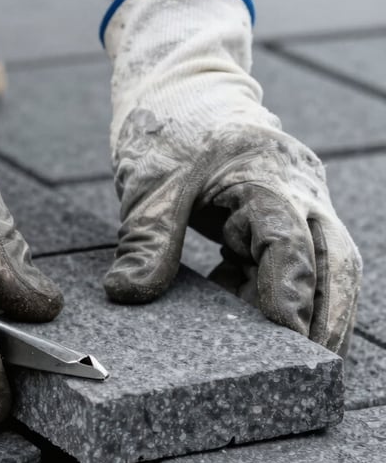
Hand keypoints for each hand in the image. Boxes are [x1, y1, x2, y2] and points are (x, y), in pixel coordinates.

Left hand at [102, 0, 361, 353]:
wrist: (185, 94)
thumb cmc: (169, 133)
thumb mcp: (149, 186)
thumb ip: (144, 240)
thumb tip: (128, 294)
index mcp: (264, 174)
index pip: (289, 240)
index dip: (289, 289)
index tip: (286, 334)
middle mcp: (296, 191)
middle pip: (334, 258)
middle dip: (330, 314)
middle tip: (317, 367)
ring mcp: (299, 204)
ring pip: (327, 265)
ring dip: (318, 312)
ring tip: (298, 363)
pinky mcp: (285, 220)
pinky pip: (297, 265)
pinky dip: (281, 296)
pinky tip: (250, 320)